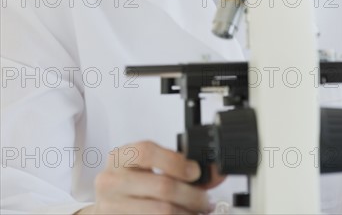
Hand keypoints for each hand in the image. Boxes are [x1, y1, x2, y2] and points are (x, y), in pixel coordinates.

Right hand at [75, 140, 225, 213]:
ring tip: (198, 211)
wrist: (108, 204)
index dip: (175, 161)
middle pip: (161, 186)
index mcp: (119, 158)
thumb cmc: (131, 181)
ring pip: (161, 211)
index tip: (195, 172)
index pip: (147, 152)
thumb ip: (178, 165)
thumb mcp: (147, 166)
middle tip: (205, 200)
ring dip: (187, 212)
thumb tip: (214, 172)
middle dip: (192, 194)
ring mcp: (112, 207)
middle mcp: (111, 181)